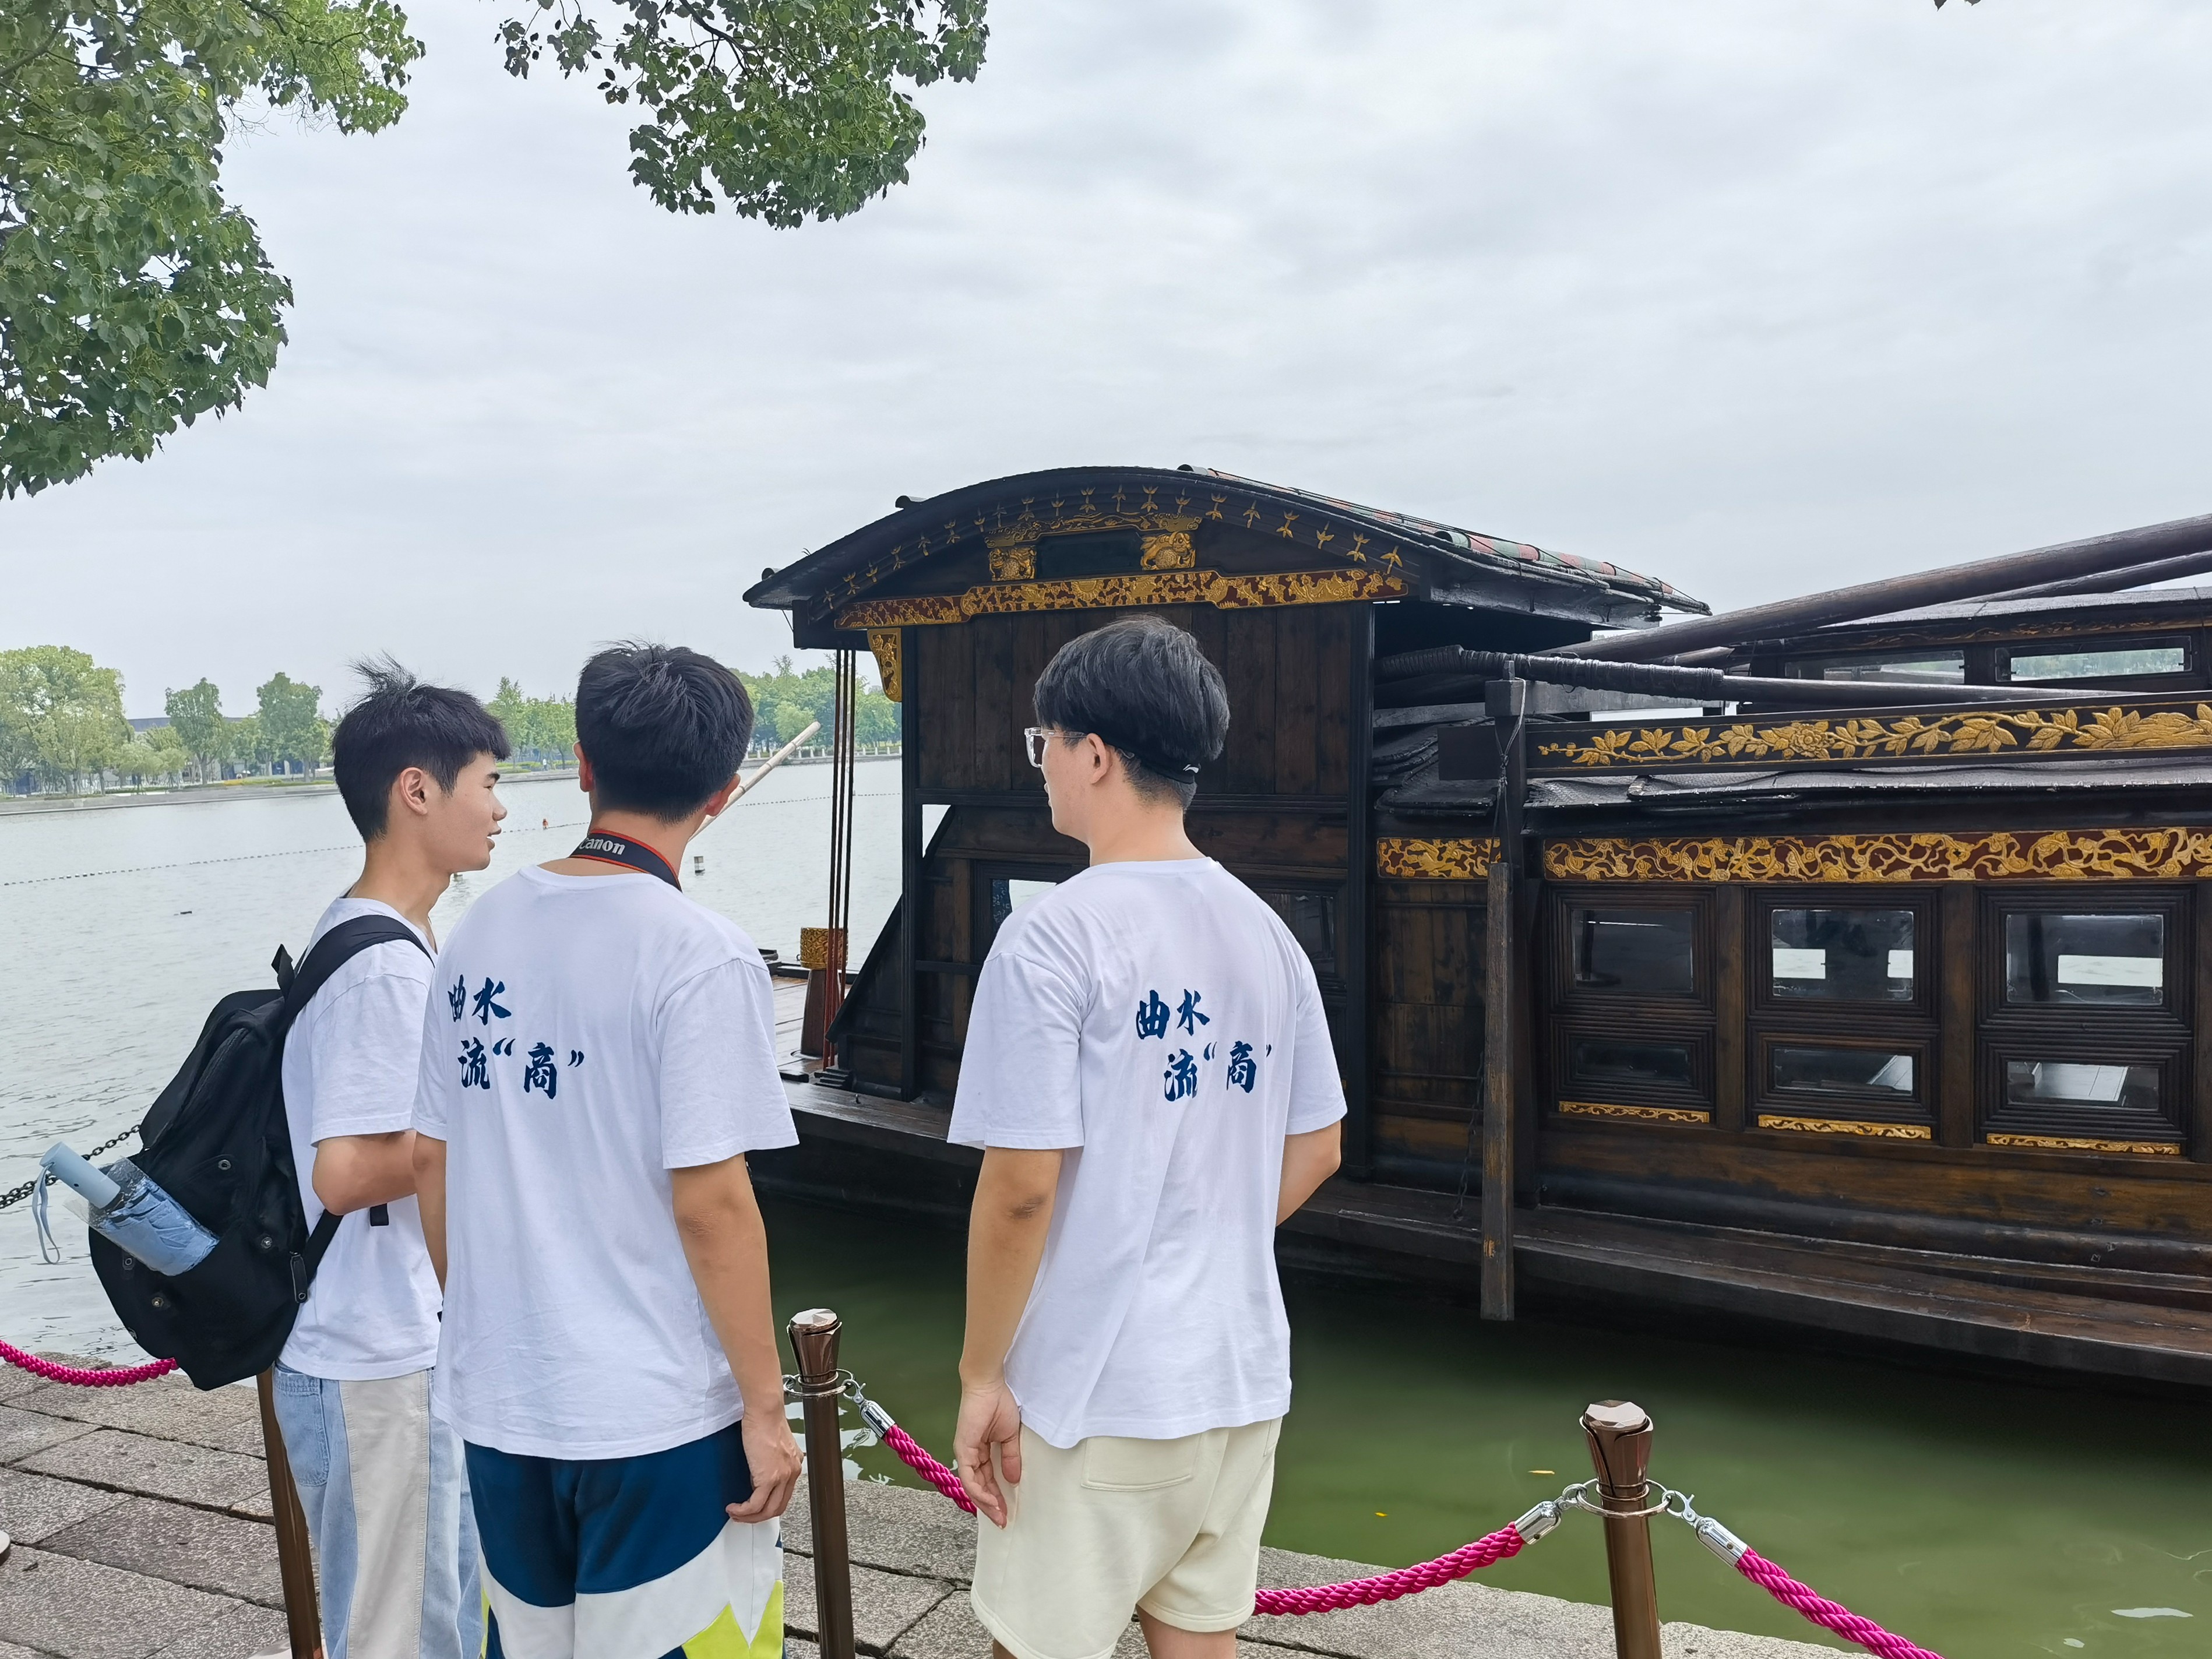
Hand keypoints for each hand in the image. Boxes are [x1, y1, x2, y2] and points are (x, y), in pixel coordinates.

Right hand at [729, 1409, 802, 1522]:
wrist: (764, 1411)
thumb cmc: (765, 1420)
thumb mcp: (773, 1444)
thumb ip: (770, 1460)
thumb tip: (758, 1471)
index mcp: (794, 1464)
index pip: (784, 1495)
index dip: (767, 1506)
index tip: (754, 1508)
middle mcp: (792, 1472)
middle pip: (777, 1508)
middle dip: (758, 1517)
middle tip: (743, 1516)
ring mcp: (782, 1476)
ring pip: (767, 1511)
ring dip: (749, 1517)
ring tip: (736, 1514)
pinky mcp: (769, 1478)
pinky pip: (755, 1504)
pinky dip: (743, 1511)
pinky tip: (734, 1508)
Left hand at [954, 1376, 1022, 1527]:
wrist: (988, 1386)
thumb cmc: (999, 1405)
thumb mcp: (1010, 1437)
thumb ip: (1010, 1458)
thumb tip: (1014, 1480)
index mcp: (980, 1452)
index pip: (987, 1480)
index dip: (996, 1497)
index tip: (1007, 1512)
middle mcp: (970, 1455)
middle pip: (979, 1488)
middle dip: (991, 1506)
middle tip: (1003, 1521)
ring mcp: (965, 1453)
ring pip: (973, 1487)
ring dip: (986, 1503)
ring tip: (999, 1516)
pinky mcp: (963, 1450)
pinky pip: (969, 1477)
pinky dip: (979, 1492)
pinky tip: (990, 1501)